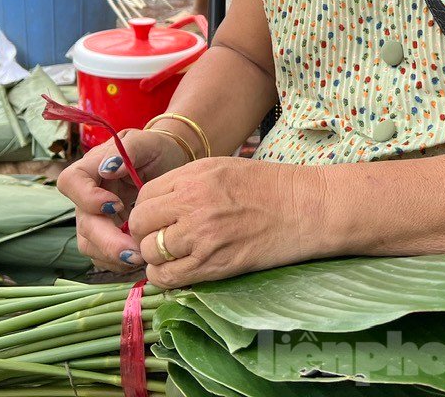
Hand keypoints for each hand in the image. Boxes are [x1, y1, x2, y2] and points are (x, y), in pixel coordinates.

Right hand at [56, 130, 186, 271]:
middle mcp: (87, 196)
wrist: (169, 165)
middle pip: (83, 224)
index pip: (71, 182)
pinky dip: (120, 262)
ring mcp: (95, 218)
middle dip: (107, 242)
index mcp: (91, 167)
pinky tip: (142, 258)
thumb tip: (108, 169)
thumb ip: (128, 149)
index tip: (117, 204)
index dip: (88, 198)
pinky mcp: (108, 235)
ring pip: (90, 245)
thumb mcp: (147, 142)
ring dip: (114, 256)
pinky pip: (104, 257)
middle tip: (136, 252)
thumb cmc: (157, 150)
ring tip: (143, 257)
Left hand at [130, 158, 325, 287]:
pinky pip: (167, 277)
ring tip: (172, 255)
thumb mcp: (223, 168)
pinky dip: (165, 277)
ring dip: (155, 256)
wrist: (304, 207)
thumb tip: (159, 204)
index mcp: (194, 175)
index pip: (145, 195)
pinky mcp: (213, 264)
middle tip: (159, 238)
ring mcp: (201, 234)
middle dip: (144, 233)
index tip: (156, 219)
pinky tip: (178, 270)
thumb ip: (189, 183)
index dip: (147, 210)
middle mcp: (192, 202)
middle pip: (140, 223)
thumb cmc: (269, 186)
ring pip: (149, 252)